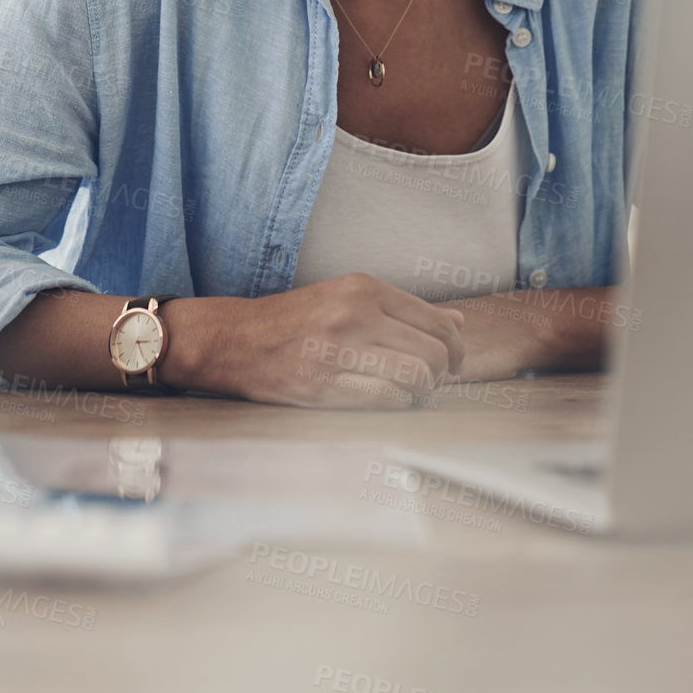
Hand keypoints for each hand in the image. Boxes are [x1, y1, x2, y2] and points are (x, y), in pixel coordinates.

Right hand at [165, 274, 464, 409]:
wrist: (235, 340)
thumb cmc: (295, 320)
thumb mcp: (347, 298)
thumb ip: (403, 309)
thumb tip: (457, 323)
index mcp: (363, 289)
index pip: (436, 320)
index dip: (455, 348)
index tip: (453, 362)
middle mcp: (354, 315)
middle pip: (433, 352)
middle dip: (442, 373)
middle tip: (432, 381)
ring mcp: (339, 352)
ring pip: (416, 377)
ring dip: (422, 391)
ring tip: (411, 392)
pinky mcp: (324, 386)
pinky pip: (387, 399)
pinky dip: (398, 403)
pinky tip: (388, 399)